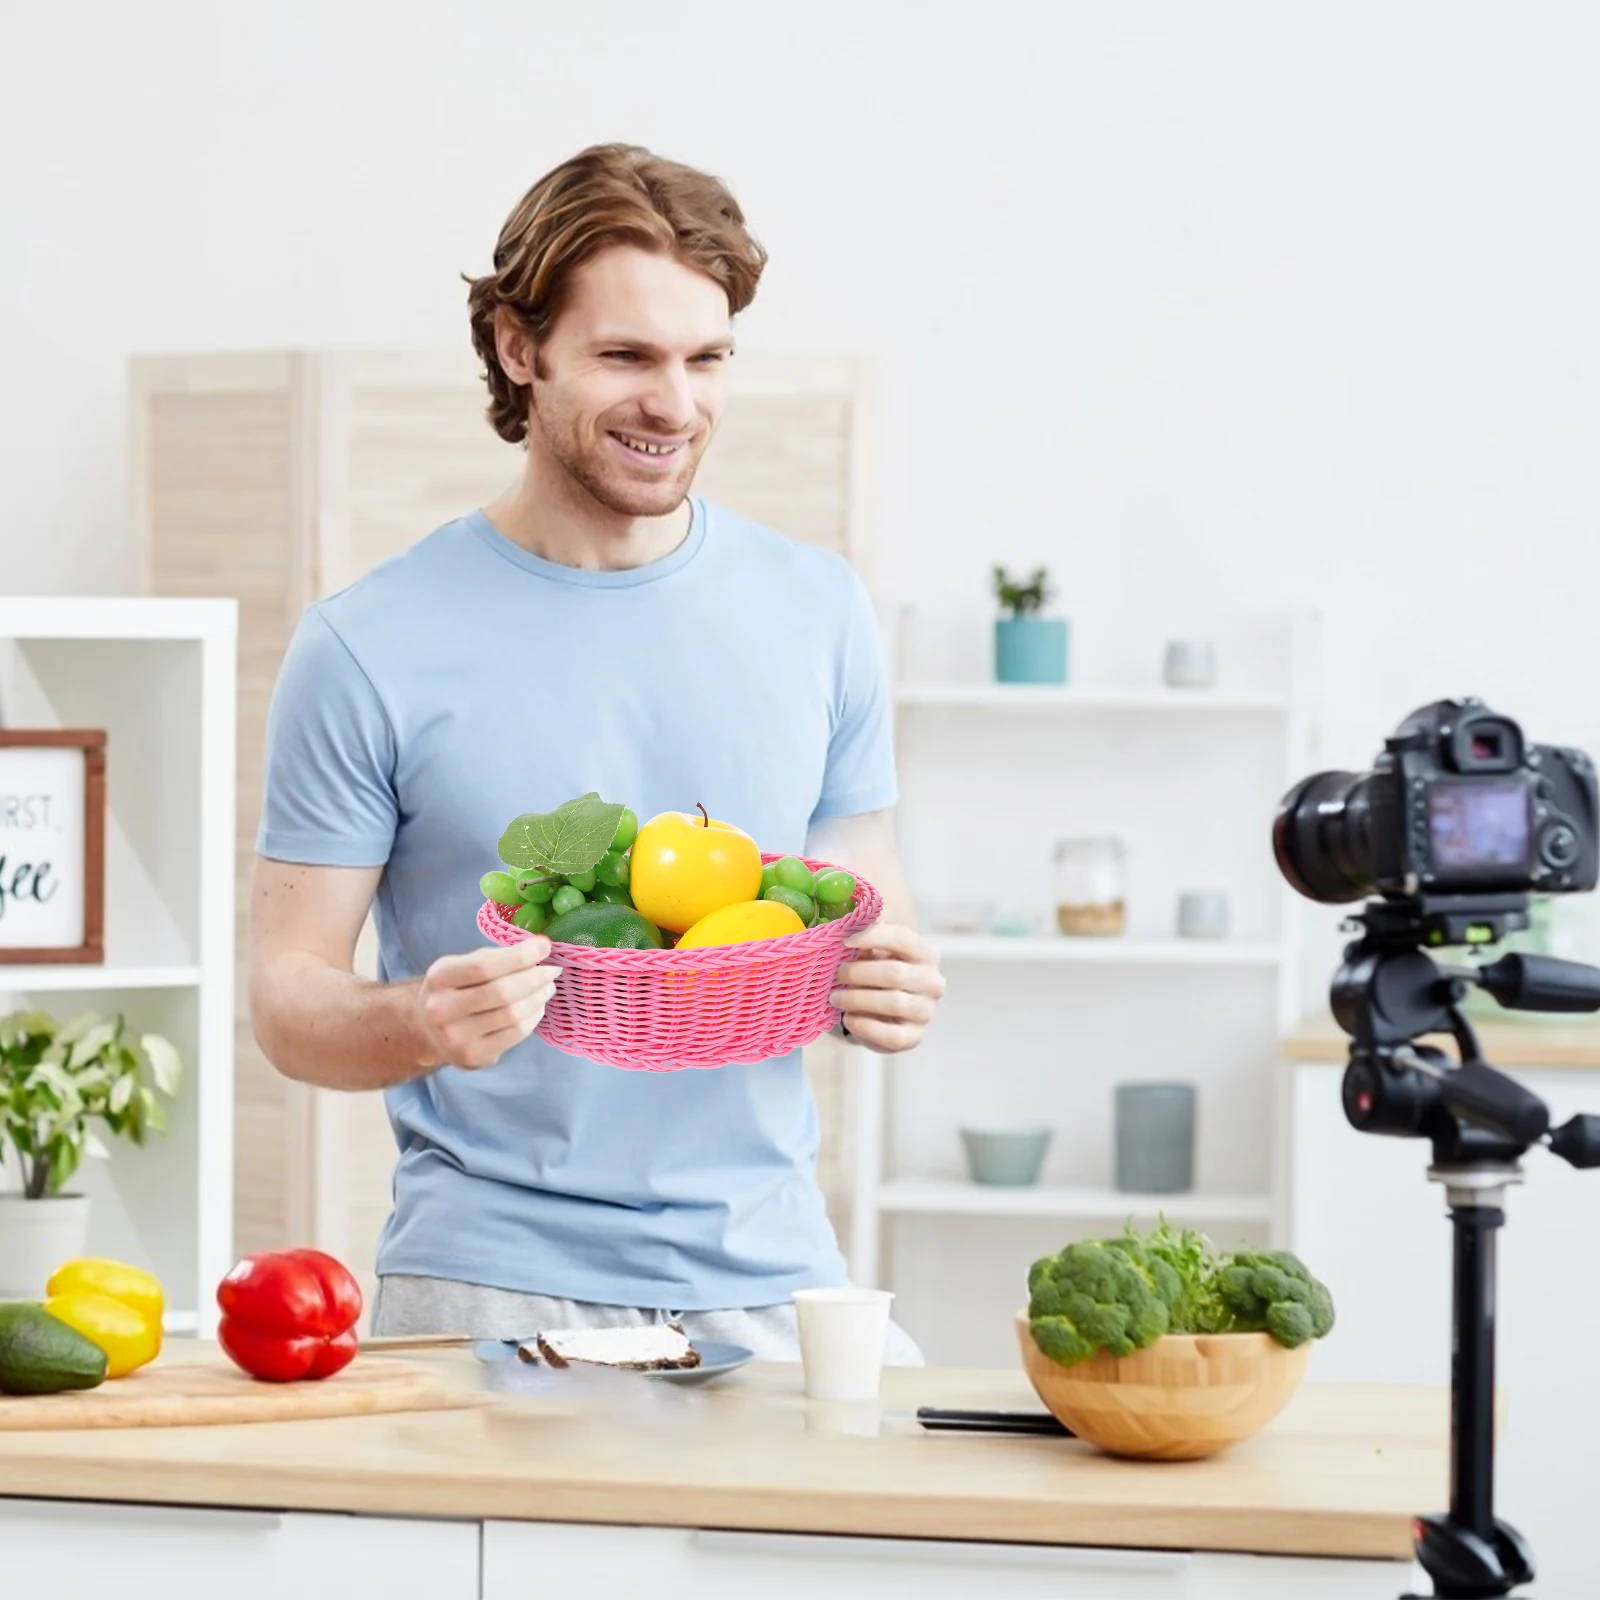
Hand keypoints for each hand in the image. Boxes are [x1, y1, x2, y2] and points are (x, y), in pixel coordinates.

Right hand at [413, 937, 559, 1068]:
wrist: (428, 1032)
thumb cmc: (453, 990)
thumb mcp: (460, 966)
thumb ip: (495, 958)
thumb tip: (539, 949)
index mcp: (440, 979)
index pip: (484, 966)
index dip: (520, 956)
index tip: (545, 946)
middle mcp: (443, 1010)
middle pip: (502, 993)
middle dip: (535, 978)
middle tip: (552, 970)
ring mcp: (457, 1039)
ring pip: (513, 1015)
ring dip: (538, 998)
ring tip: (547, 987)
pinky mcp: (474, 1058)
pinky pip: (515, 1034)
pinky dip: (533, 1017)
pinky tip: (537, 1007)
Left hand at [829, 921, 945, 1053]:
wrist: (887, 1012)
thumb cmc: (878, 972)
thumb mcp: (873, 952)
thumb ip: (863, 940)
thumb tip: (841, 924)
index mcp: (926, 953)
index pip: (902, 938)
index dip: (872, 936)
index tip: (843, 939)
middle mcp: (933, 982)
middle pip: (895, 973)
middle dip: (859, 973)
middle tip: (836, 973)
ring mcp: (927, 1011)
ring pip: (894, 1003)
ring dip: (857, 999)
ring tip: (835, 997)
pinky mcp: (915, 1037)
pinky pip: (892, 1035)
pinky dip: (865, 1026)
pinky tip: (849, 1018)